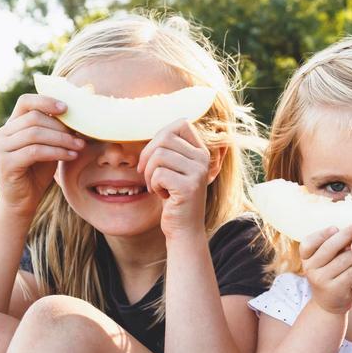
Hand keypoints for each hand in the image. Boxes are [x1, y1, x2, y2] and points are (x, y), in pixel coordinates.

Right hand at [0, 93, 84, 217]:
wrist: (24, 199)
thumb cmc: (39, 169)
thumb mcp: (50, 145)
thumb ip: (57, 130)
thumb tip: (82, 114)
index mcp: (12, 124)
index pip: (25, 101)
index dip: (46, 101)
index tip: (67, 108)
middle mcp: (2, 133)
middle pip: (34, 118)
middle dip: (61, 127)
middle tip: (81, 137)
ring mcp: (0, 148)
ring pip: (35, 134)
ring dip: (62, 139)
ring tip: (80, 147)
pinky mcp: (5, 163)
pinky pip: (35, 151)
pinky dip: (57, 152)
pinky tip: (72, 156)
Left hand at [137, 119, 211, 237]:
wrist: (184, 229)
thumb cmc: (173, 197)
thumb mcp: (173, 169)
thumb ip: (169, 148)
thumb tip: (156, 130)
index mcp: (201, 151)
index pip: (181, 123)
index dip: (159, 136)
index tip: (153, 156)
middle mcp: (204, 159)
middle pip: (165, 138)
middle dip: (148, 155)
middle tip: (147, 174)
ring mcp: (198, 173)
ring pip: (159, 155)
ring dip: (149, 173)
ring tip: (155, 186)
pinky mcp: (190, 187)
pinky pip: (159, 173)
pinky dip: (154, 185)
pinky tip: (161, 195)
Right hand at [300, 226, 351, 313]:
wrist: (329, 303)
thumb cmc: (329, 273)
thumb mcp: (323, 259)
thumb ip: (331, 244)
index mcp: (306, 258)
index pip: (308, 243)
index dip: (321, 234)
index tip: (336, 227)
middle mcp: (310, 269)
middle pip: (329, 248)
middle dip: (346, 234)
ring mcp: (322, 280)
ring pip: (344, 259)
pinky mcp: (336, 289)